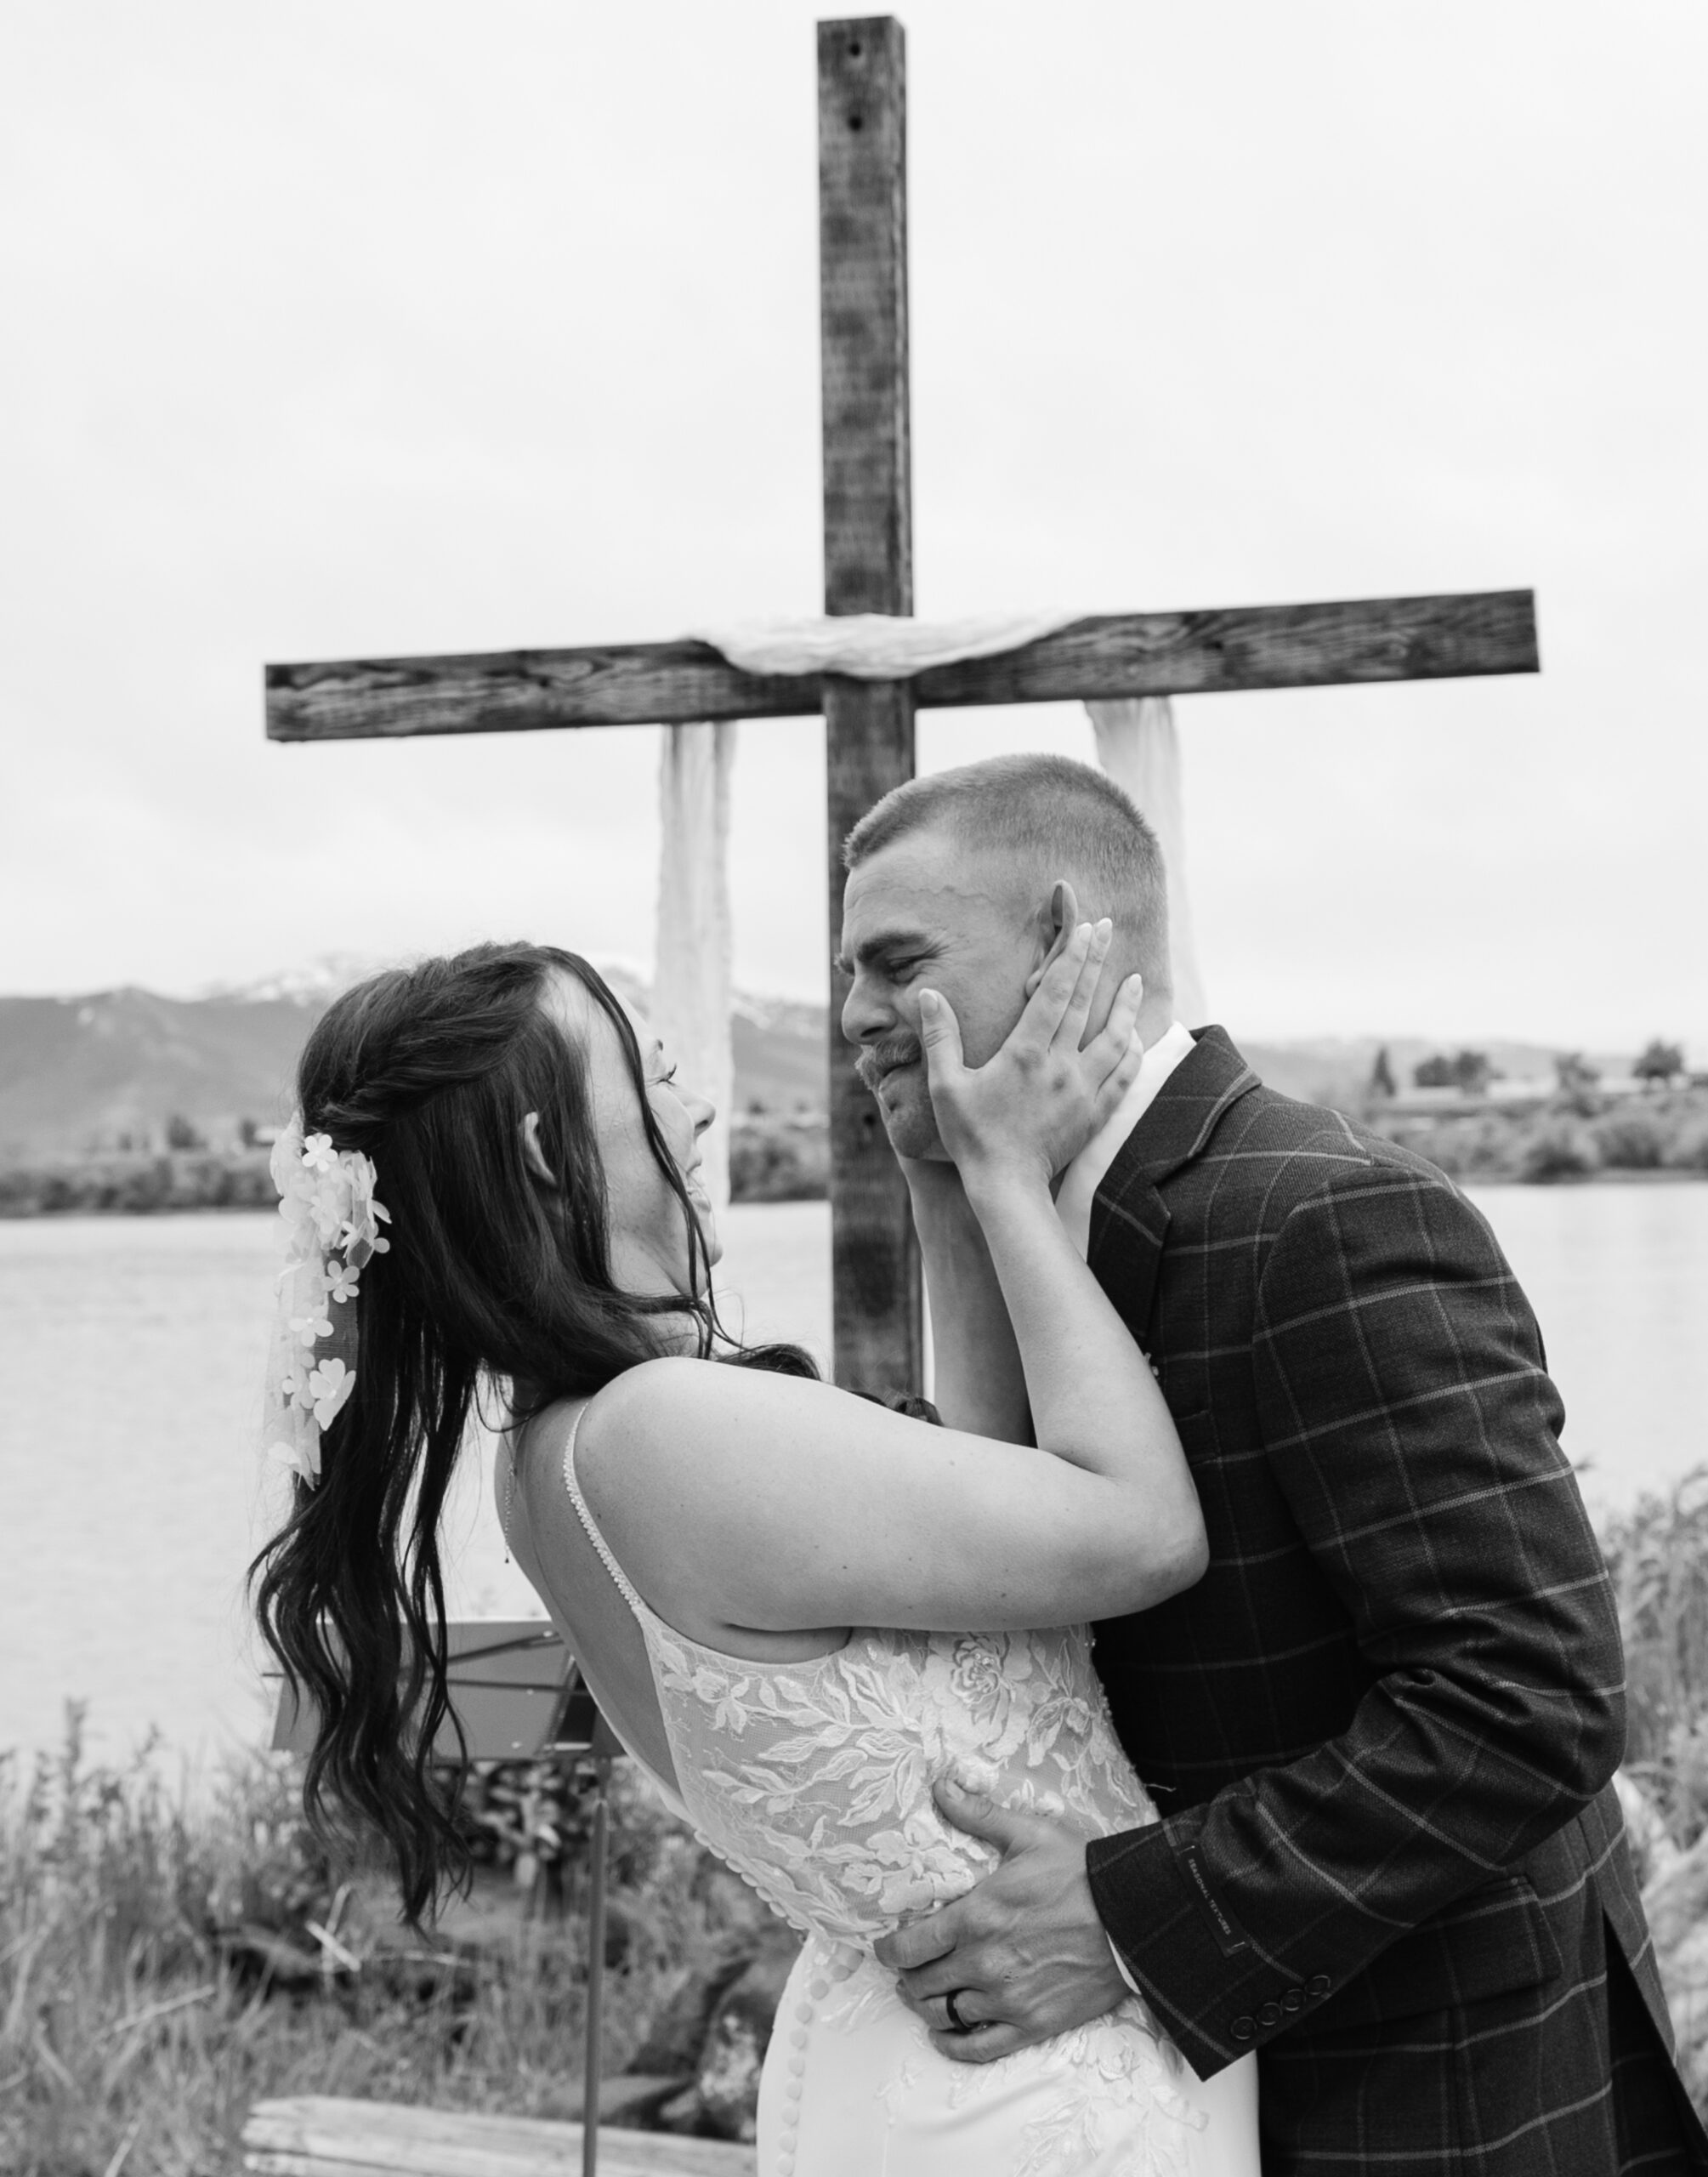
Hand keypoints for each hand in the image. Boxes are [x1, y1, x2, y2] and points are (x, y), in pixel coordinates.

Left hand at [872, 1776, 1130, 2062]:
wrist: (1133, 1917)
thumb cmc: (1080, 1872)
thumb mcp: (1028, 1834)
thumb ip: (977, 1814)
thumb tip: (940, 1785)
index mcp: (975, 1917)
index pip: (910, 1946)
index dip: (889, 1950)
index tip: (886, 1947)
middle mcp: (983, 1963)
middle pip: (921, 1983)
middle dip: (907, 1976)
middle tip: (908, 1968)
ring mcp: (1007, 1999)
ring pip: (944, 2015)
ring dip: (927, 2007)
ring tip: (924, 1996)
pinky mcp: (1032, 2025)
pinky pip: (979, 2049)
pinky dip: (954, 2046)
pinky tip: (946, 2034)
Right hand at [918, 921, 1144, 1189]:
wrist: (1007, 1185)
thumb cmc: (972, 1136)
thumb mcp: (946, 1085)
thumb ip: (940, 1037)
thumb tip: (929, 994)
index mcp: (1025, 1053)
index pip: (1054, 993)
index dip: (1071, 957)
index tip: (1085, 929)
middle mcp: (1061, 1066)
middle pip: (1085, 1004)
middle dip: (1097, 962)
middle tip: (1108, 929)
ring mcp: (1083, 1090)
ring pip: (1116, 1038)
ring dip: (1126, 1006)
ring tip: (1135, 979)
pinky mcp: (1096, 1113)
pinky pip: (1124, 1075)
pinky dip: (1133, 1051)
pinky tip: (1135, 1036)